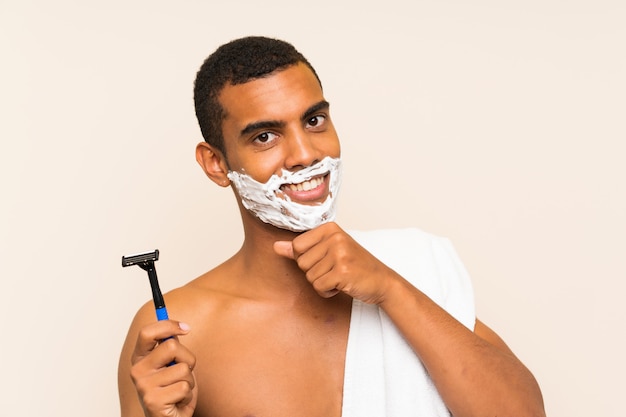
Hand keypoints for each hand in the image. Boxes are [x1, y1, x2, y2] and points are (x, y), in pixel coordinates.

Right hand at [130, 320, 196, 416]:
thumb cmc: (172, 389)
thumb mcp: (171, 364)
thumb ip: (171, 347)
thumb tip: (179, 327)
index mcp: (140, 358)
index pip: (147, 333)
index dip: (168, 325)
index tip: (186, 328)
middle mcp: (137, 370)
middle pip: (172, 346)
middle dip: (188, 357)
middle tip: (184, 370)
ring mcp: (144, 386)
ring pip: (183, 368)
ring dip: (189, 380)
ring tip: (179, 389)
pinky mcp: (153, 400)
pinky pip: (184, 386)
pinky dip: (187, 394)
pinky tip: (178, 400)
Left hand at [273, 222, 396, 303]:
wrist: (382, 281)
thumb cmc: (355, 266)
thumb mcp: (328, 252)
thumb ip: (302, 249)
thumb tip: (276, 247)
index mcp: (330, 228)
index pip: (297, 246)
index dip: (308, 259)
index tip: (326, 260)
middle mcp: (335, 237)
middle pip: (301, 262)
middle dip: (315, 272)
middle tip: (335, 270)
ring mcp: (340, 253)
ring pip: (309, 276)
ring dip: (322, 283)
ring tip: (340, 277)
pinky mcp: (342, 271)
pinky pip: (319, 287)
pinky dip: (328, 292)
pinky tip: (342, 286)